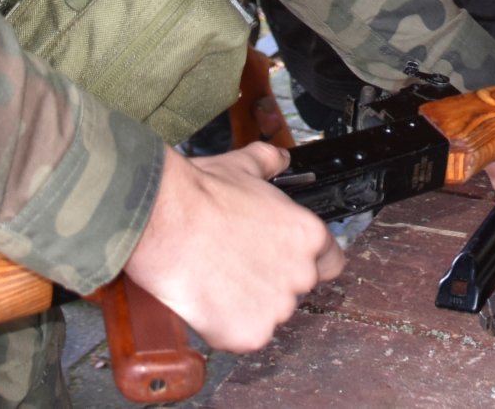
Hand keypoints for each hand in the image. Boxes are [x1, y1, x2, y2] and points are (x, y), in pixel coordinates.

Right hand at [123, 143, 341, 351]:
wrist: (164, 222)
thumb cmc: (201, 195)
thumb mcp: (244, 166)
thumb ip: (270, 162)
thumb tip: (279, 158)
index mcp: (308, 236)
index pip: (331, 262)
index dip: (305, 260)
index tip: (281, 258)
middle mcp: (301, 275)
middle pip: (296, 289)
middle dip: (271, 281)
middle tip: (236, 263)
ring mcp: (276, 309)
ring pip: (268, 313)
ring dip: (247, 303)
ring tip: (216, 277)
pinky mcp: (249, 335)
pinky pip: (242, 336)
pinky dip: (224, 325)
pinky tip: (206, 298)